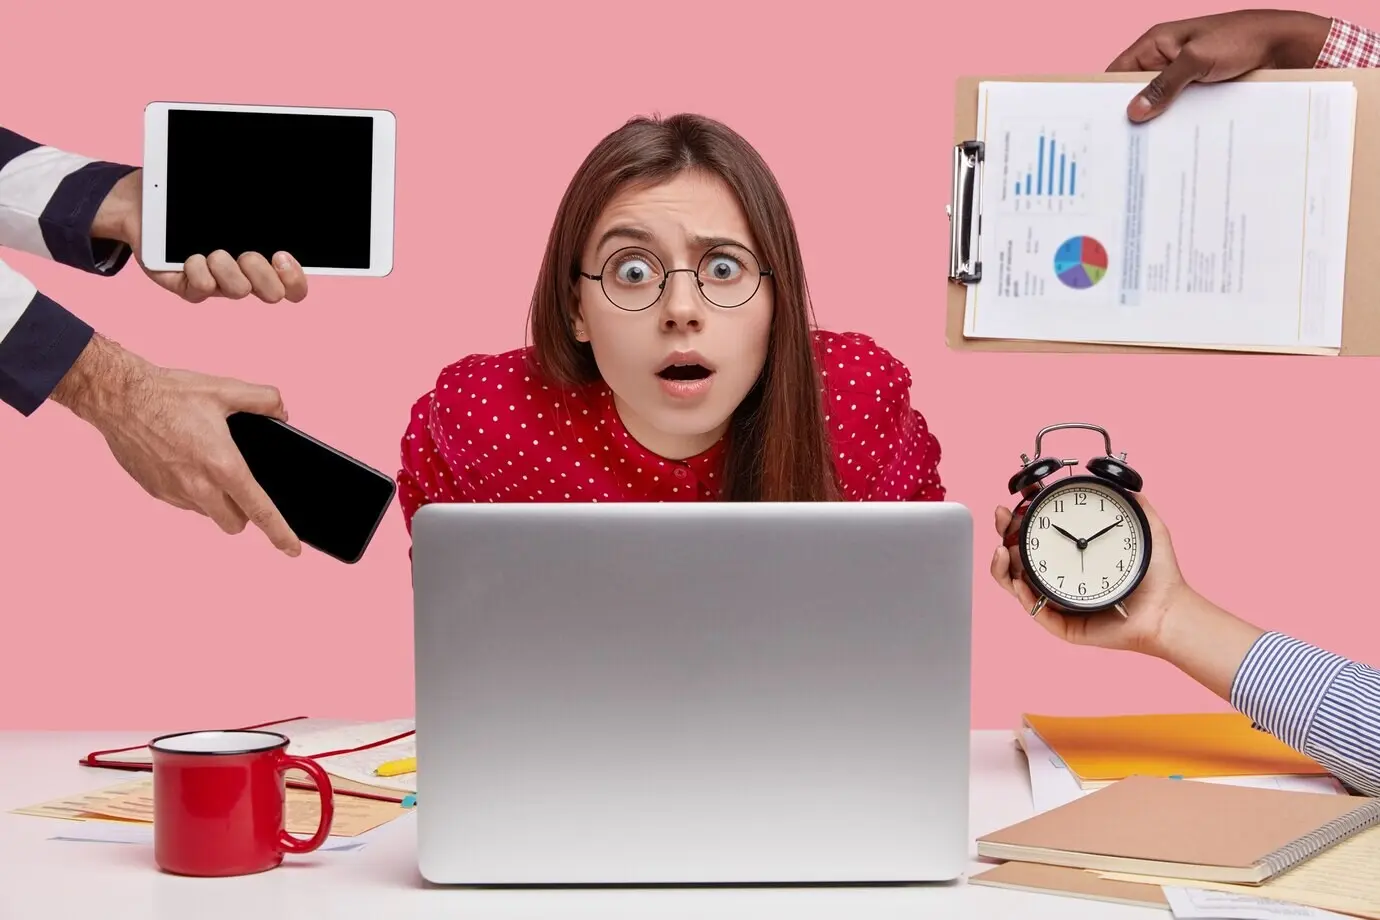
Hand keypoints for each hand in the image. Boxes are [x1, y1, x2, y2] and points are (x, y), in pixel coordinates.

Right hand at [51, 334, 301, 556]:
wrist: (118, 398)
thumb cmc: (170, 393)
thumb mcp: (226, 388)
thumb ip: (264, 399)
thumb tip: (281, 412)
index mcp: (222, 465)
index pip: (259, 511)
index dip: (280, 533)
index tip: (293, 550)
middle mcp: (198, 486)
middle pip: (234, 523)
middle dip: (243, 513)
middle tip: (242, 487)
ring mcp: (173, 493)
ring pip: (207, 513)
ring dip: (216, 501)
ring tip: (209, 465)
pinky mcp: (155, 491)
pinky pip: (183, 502)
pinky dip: (192, 490)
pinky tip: (186, 461)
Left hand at [92, 170, 307, 303]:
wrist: (146, 202)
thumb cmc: (195, 198)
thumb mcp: (229, 196)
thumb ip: (253, 201)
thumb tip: (288, 188)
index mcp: (263, 258)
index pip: (293, 286)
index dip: (294, 278)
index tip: (281, 255)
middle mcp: (243, 275)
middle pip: (273, 294)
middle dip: (263, 274)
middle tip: (248, 254)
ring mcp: (217, 283)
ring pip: (238, 292)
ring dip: (229, 271)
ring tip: (214, 253)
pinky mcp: (186, 285)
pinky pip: (201, 291)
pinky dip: (199, 273)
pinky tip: (190, 257)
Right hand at [989, 494, 1185, 654]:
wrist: (1167, 610)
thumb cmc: (1159, 575)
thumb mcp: (1148, 527)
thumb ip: (1134, 501)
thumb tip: (1118, 479)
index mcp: (1073, 552)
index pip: (1040, 530)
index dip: (1025, 512)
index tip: (1022, 493)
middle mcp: (1060, 574)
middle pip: (1018, 552)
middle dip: (1004, 532)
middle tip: (1003, 515)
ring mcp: (1057, 598)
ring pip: (1015, 582)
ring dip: (1000, 565)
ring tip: (1001, 550)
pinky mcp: (1062, 623)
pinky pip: (1035, 609)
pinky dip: (1023, 595)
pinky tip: (1020, 581)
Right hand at [1108, 10, 1332, 121]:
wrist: (1284, 45)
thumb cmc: (1241, 38)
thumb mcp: (1197, 60)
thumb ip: (1164, 85)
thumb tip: (1135, 112)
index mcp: (1157, 43)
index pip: (1118, 71)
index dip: (1106, 94)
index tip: (1099, 122)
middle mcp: (1165, 60)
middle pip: (1135, 91)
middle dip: (1130, 113)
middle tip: (1121, 142)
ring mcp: (1182, 77)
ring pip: (1158, 104)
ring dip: (1155, 122)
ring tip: (1145, 147)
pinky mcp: (1199, 91)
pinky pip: (1179, 109)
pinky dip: (1175, 124)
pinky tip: (1172, 142)